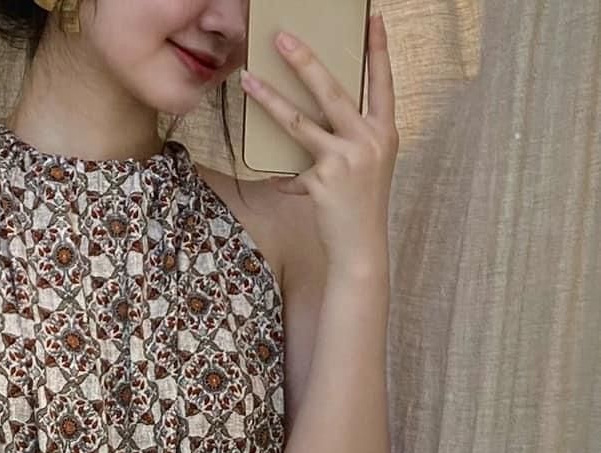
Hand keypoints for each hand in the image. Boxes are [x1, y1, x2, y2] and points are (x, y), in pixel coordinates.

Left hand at [241, 11, 397, 274]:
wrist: (361, 248)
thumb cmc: (361, 203)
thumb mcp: (368, 163)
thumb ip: (351, 135)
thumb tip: (317, 111)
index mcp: (386, 132)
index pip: (383, 82)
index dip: (378, 50)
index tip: (373, 18)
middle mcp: (369, 141)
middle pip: (333, 91)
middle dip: (305, 61)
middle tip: (282, 38)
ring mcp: (346, 160)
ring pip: (300, 122)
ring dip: (271, 100)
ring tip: (249, 80)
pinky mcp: (324, 181)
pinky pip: (292, 168)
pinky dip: (282, 175)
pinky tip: (272, 176)